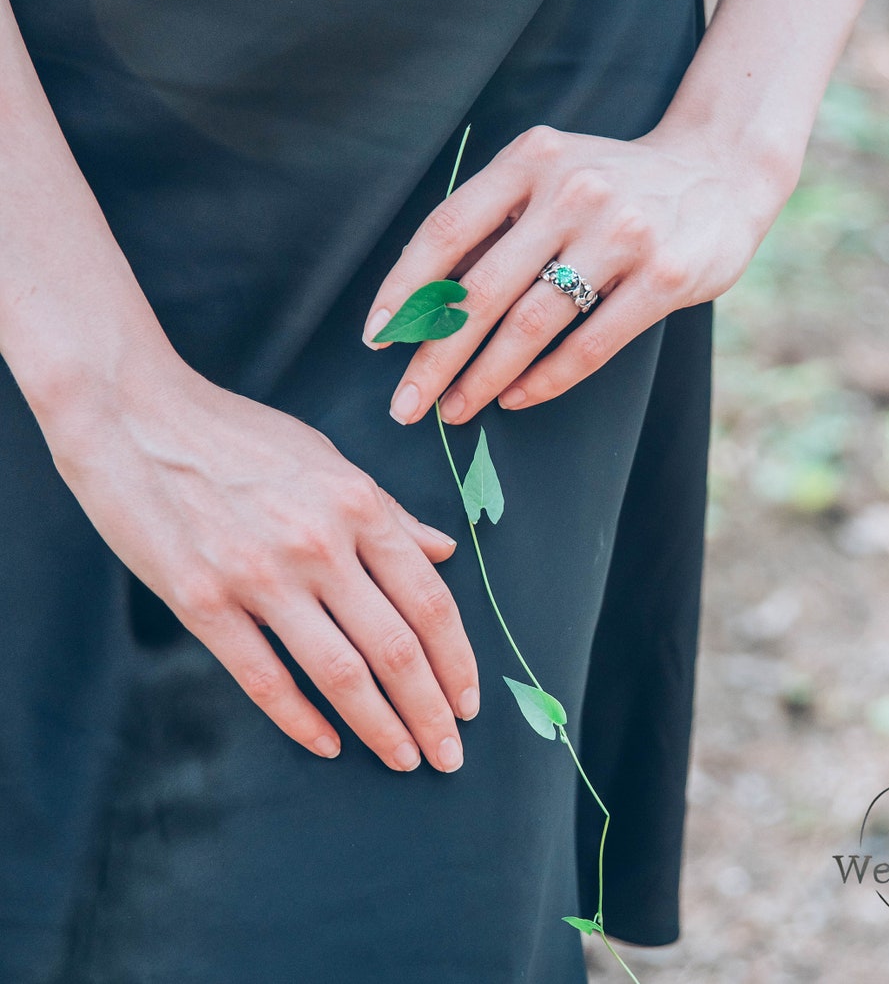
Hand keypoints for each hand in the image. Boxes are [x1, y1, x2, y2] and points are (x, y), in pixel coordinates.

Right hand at [45, 357, 478, 771]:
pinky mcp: (203, 602)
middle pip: (396, 647)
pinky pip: (264, 677)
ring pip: (340, 673)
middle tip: (450, 755)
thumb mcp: (326, 457)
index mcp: (357, 504)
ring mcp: (260, 576)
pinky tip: (327, 744)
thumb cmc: (235, 432)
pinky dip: (301, 720)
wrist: (134, 415)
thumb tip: (445, 550)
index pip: (429, 599)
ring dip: (380, 726)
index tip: (470, 700)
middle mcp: (320, 544)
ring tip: (404, 758)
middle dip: (431, 710)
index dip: (458, 659)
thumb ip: (388, 511)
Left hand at [362, 118, 798, 424]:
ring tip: (454, 408)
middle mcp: (573, 190)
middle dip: (434, 356)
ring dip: (483, 377)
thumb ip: (497, 225)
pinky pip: (589, 344)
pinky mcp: (663, 277)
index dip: (405, 290)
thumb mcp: (551, 176)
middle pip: (482, 289)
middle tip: (406, 404)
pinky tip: (516, 398)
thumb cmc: (615, 184)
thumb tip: (423, 303)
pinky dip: (544, 380)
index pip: (447, 231)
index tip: (377, 339)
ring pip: (531, 324)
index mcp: (531, 159)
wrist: (720, 171)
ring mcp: (622, 234)